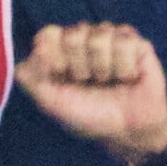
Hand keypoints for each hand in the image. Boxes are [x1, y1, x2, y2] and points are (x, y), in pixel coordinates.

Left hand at [16, 22, 166, 165]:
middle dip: (80, 66)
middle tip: (88, 82)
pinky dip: (124, 67)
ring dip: (103, 68)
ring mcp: (110, 38)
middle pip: (73, 34)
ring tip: (108, 81)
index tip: (62, 77)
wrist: (127, 130)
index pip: (47, 35)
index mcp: (59, 51)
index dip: (54, 57)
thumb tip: (33, 52)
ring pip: (100, 37)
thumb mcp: (51, 104)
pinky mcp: (136, 42)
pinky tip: (127, 77)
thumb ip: (31, 79)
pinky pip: (125, 42)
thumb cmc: (89, 116)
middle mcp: (83, 39)